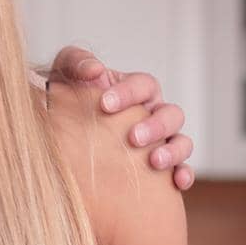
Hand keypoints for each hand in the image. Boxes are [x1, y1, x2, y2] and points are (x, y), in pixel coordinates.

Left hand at [48, 46, 194, 190]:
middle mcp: (153, 114)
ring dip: (172, 150)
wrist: (60, 134)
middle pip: (171, 114)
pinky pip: (183, 170)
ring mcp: (161, 141)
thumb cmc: (67, 100)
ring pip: (182, 141)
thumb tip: (95, 70)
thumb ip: (77, 61)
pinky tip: (176, 183)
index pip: (144, 85)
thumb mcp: (66, 75)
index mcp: (136, 91)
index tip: (105, 104)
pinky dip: (184, 174)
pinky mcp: (162, 168)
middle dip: (155, 125)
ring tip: (154, 161)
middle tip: (132, 137)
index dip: (129, 93)